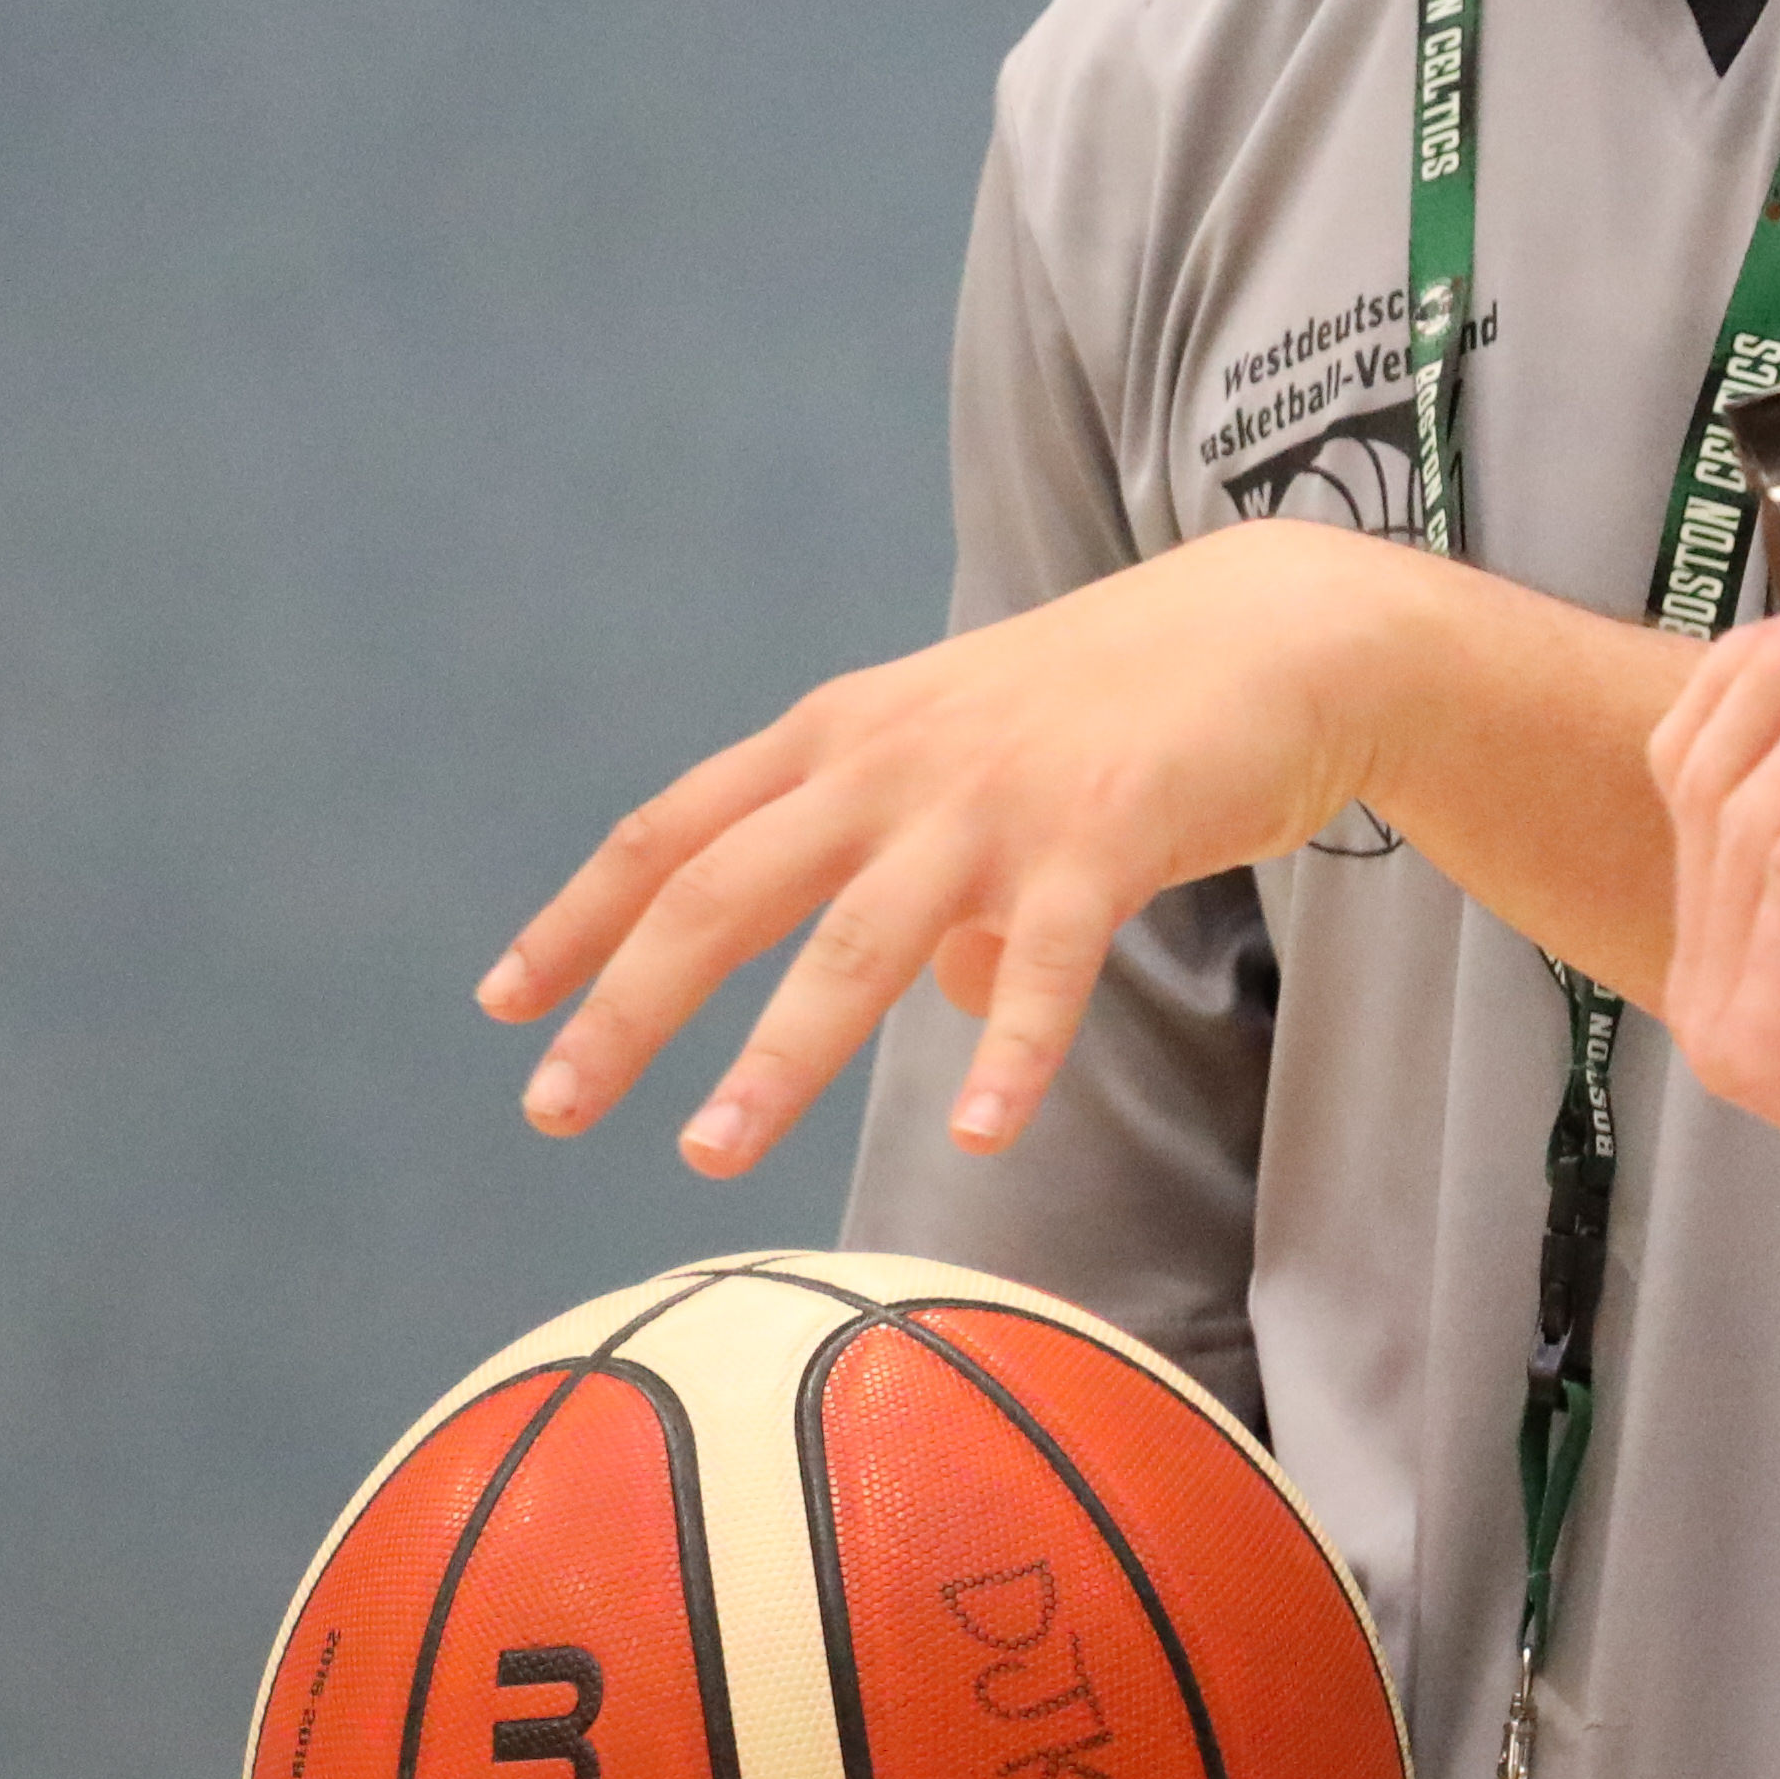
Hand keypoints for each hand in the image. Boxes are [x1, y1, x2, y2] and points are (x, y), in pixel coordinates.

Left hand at [479, 520, 1418, 1178]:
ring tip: (705, 1152)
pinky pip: (1046, 962)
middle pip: (726, 886)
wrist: (1275, 626)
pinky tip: (975, 1134)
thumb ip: (937, 875)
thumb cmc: (1121, 706)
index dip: (585, 912)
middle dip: (628, 999)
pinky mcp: (1104, 833)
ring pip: (858, 939)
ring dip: (776, 1051)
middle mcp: (897, 759)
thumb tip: (942, 1001)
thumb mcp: (985, 766)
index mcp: (849, 733)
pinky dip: (1008, 1049)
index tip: (504, 1002)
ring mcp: (997, 797)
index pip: (679, 826)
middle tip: (551, 1107)